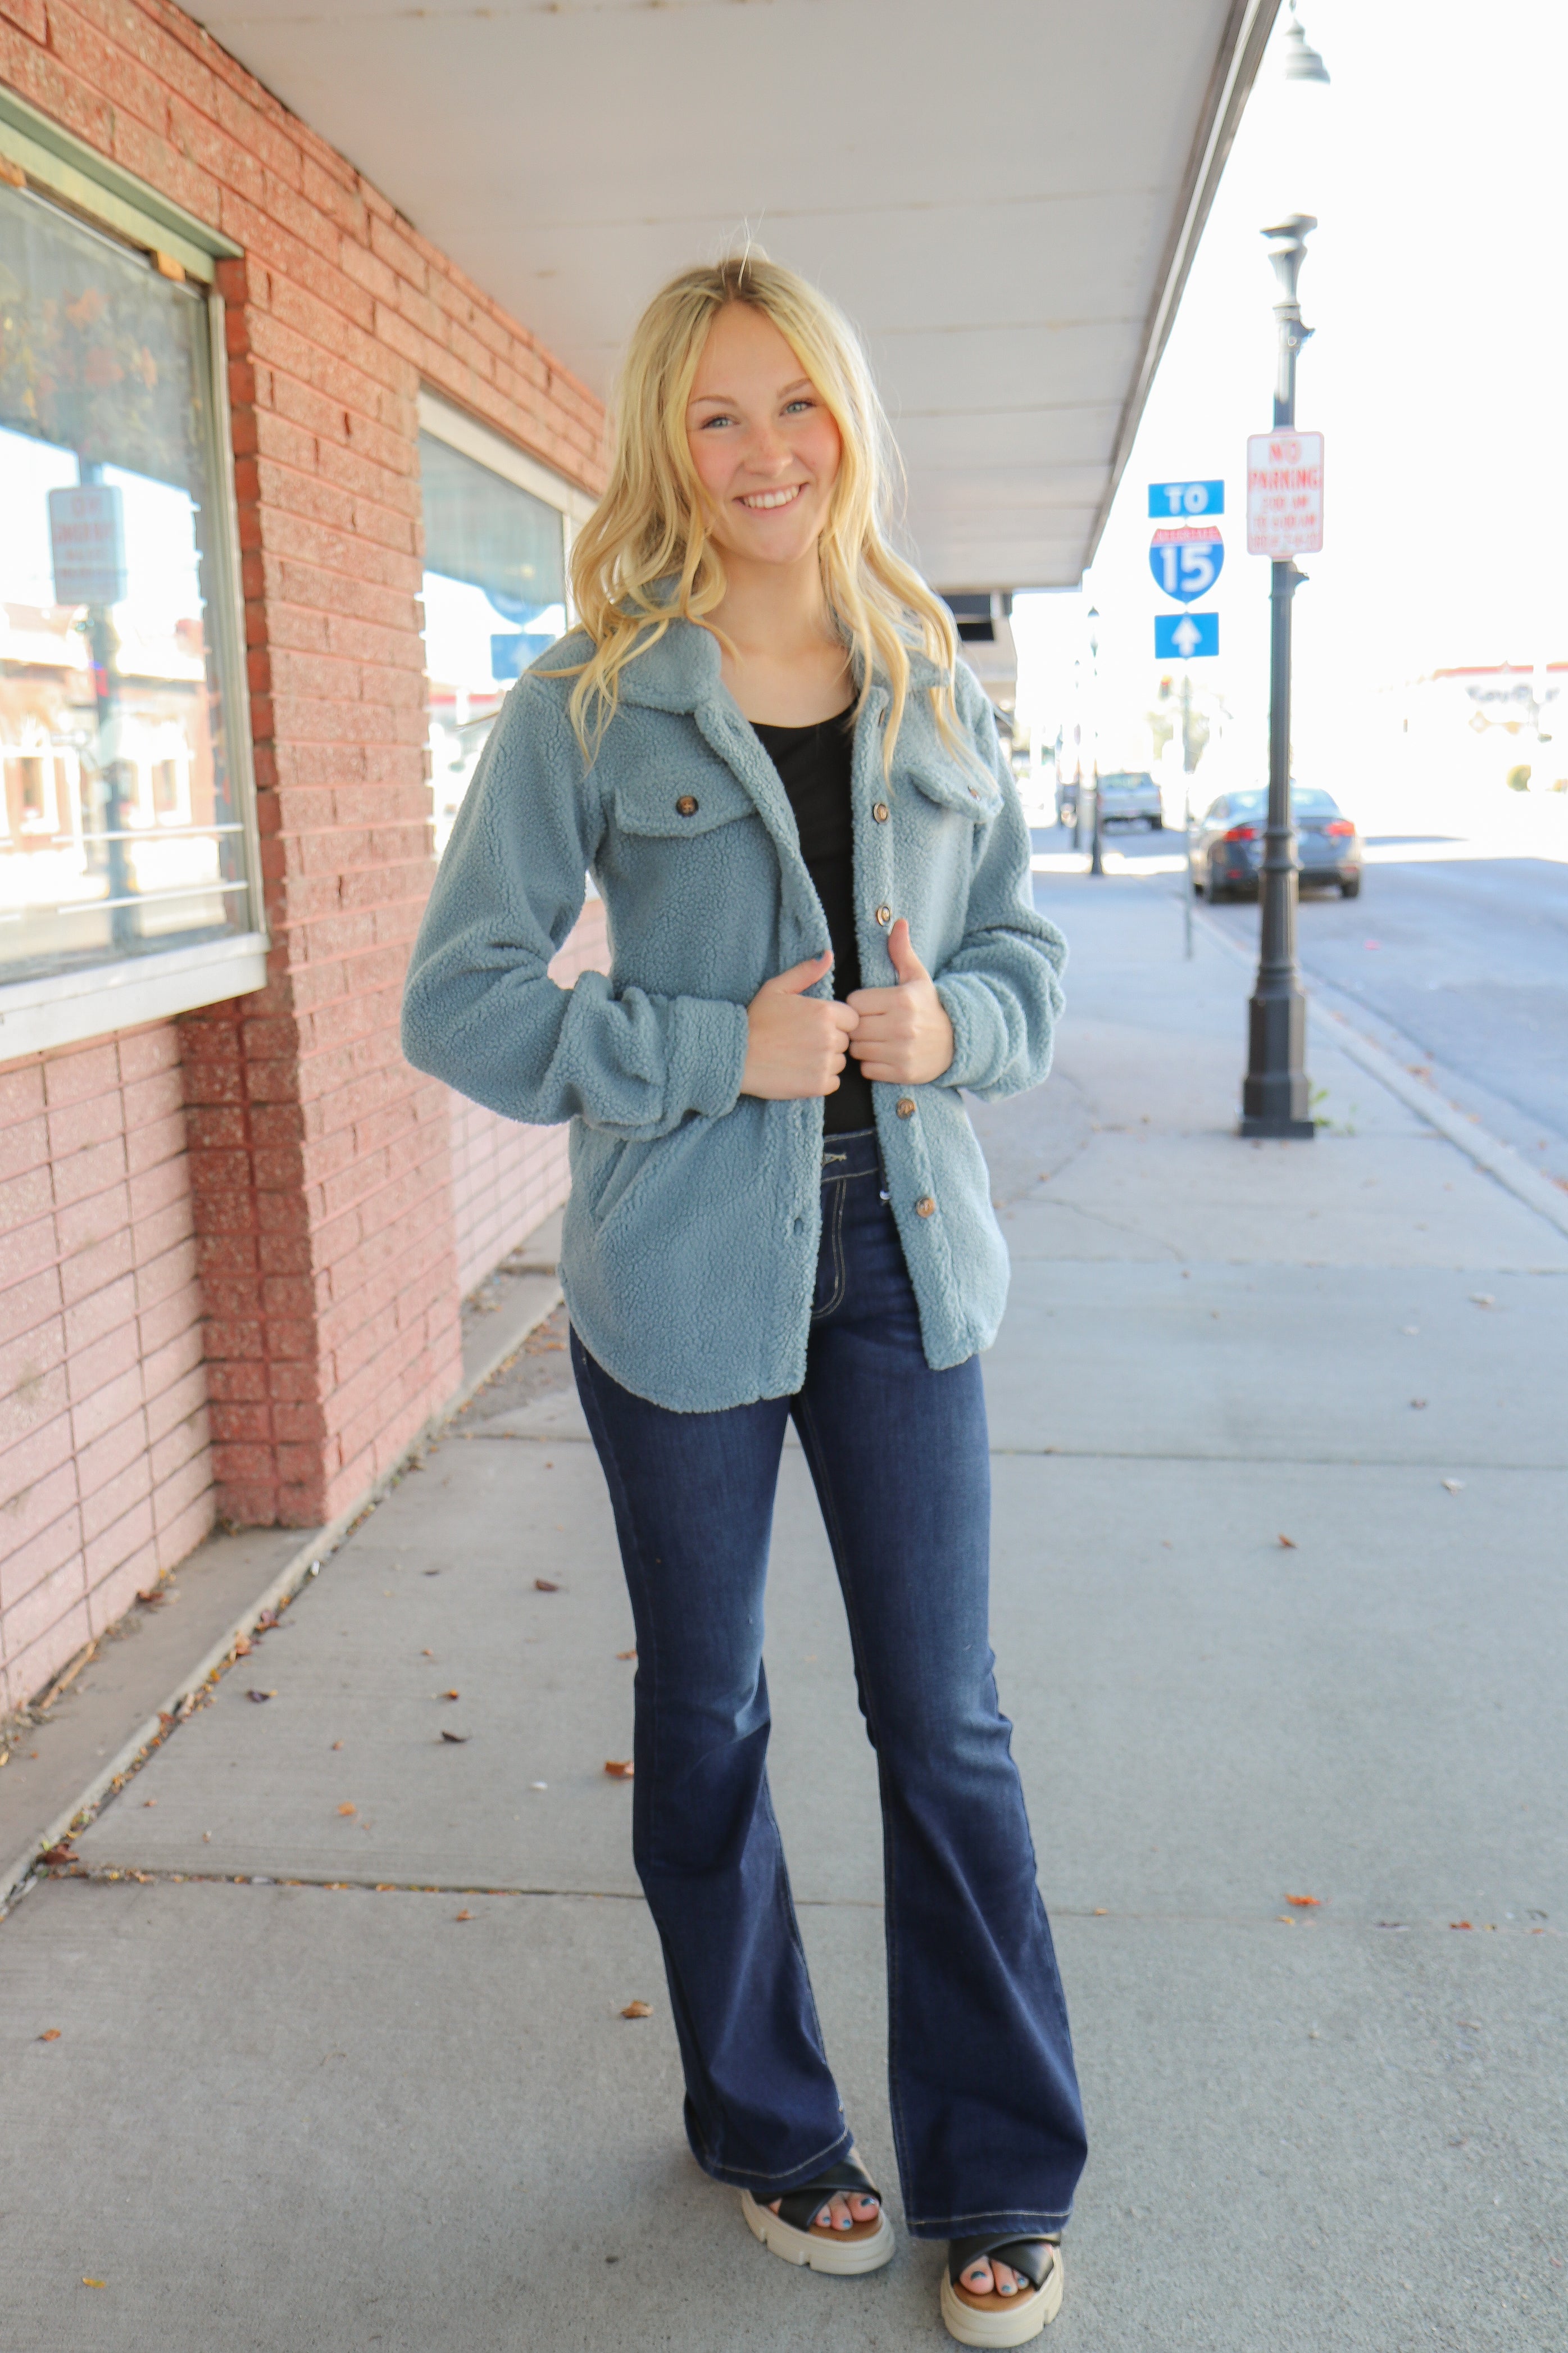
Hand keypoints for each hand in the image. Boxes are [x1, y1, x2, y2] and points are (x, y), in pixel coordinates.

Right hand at [741, 950, 860, 1099]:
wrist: (736, 1056)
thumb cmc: (755, 1020)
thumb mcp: (777, 988)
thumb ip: (806, 972)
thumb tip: (828, 956)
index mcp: (824, 1011)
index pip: (851, 1019)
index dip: (835, 1022)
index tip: (814, 1026)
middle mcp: (830, 1036)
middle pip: (845, 1041)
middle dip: (829, 1041)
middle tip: (802, 1042)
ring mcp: (825, 1062)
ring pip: (839, 1062)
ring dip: (825, 1061)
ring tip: (799, 1057)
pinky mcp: (819, 1085)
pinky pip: (833, 1082)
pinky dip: (821, 1080)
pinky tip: (801, 1072)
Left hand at [847, 919, 953, 1084]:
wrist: (957, 1041)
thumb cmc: (929, 1007)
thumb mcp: (918, 978)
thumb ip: (902, 952)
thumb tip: (898, 922)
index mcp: (901, 1000)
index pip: (855, 1003)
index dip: (859, 1005)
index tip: (870, 1006)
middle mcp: (902, 1026)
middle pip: (854, 1028)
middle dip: (858, 1026)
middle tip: (871, 1024)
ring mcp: (902, 1051)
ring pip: (858, 1050)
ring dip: (862, 1046)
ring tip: (876, 1039)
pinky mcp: (903, 1073)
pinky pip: (868, 1069)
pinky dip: (871, 1064)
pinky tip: (883, 1055)